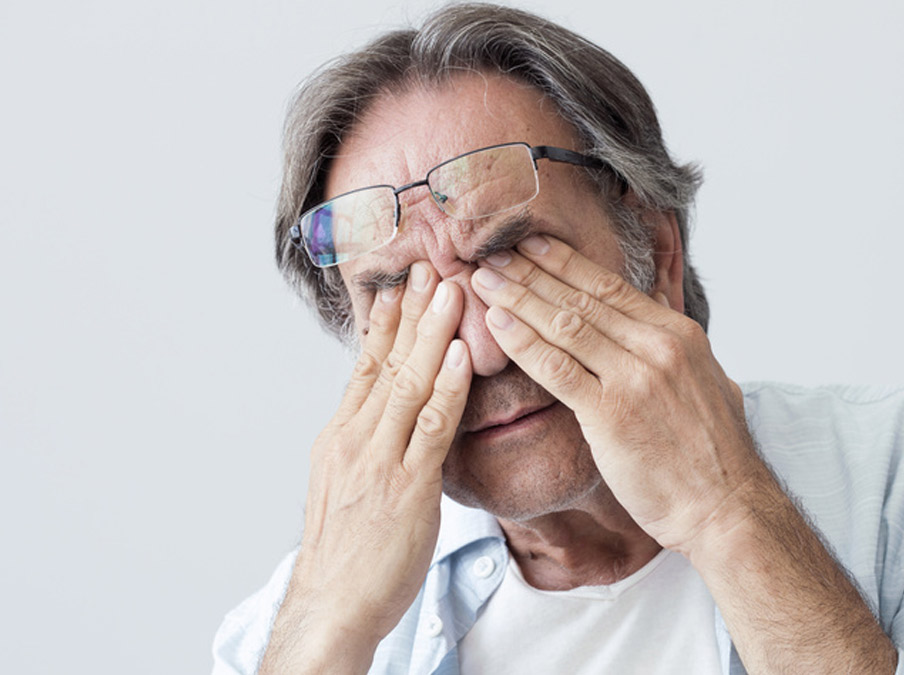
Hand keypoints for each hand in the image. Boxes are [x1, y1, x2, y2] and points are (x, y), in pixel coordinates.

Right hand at [261, 263, 471, 673]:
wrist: (332, 604)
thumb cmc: (347, 553)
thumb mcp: (348, 487)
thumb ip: (371, 447)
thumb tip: (394, 421)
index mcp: (340, 436)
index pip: (365, 367)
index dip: (385, 324)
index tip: (400, 287)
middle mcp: (354, 438)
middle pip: (385, 362)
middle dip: (410, 312)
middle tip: (430, 266)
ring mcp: (377, 460)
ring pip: (407, 383)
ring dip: (431, 333)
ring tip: (452, 290)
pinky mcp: (404, 486)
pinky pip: (429, 428)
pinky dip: (445, 387)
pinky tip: (459, 355)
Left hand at [470, 236, 769, 554]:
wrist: (725, 506)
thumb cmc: (713, 454)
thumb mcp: (708, 380)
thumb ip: (675, 346)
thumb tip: (656, 314)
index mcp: (678, 334)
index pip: (611, 286)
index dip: (565, 263)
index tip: (531, 245)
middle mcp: (657, 347)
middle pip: (581, 297)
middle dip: (531, 272)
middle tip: (492, 255)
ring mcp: (635, 378)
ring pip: (565, 325)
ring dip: (519, 299)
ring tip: (484, 282)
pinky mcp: (612, 414)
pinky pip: (557, 369)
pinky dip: (524, 343)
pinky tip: (497, 325)